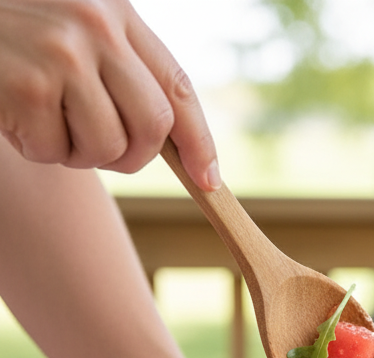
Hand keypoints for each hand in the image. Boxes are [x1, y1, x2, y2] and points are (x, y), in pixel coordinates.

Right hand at [0, 0, 219, 188]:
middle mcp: (94, 25)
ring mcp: (62, 54)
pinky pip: (55, 153)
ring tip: (45, 120)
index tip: (209, 180)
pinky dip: (36, 149)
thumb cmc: (11, 32)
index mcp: (114, 9)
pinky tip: (15, 115)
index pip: (177, 84)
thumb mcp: (73, 30)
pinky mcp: (29, 86)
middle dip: (132, 155)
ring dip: (76, 153)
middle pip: (152, 126)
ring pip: (107, 146)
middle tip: (97, 150)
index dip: (199, 140)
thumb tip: (175, 142)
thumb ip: (120, 67)